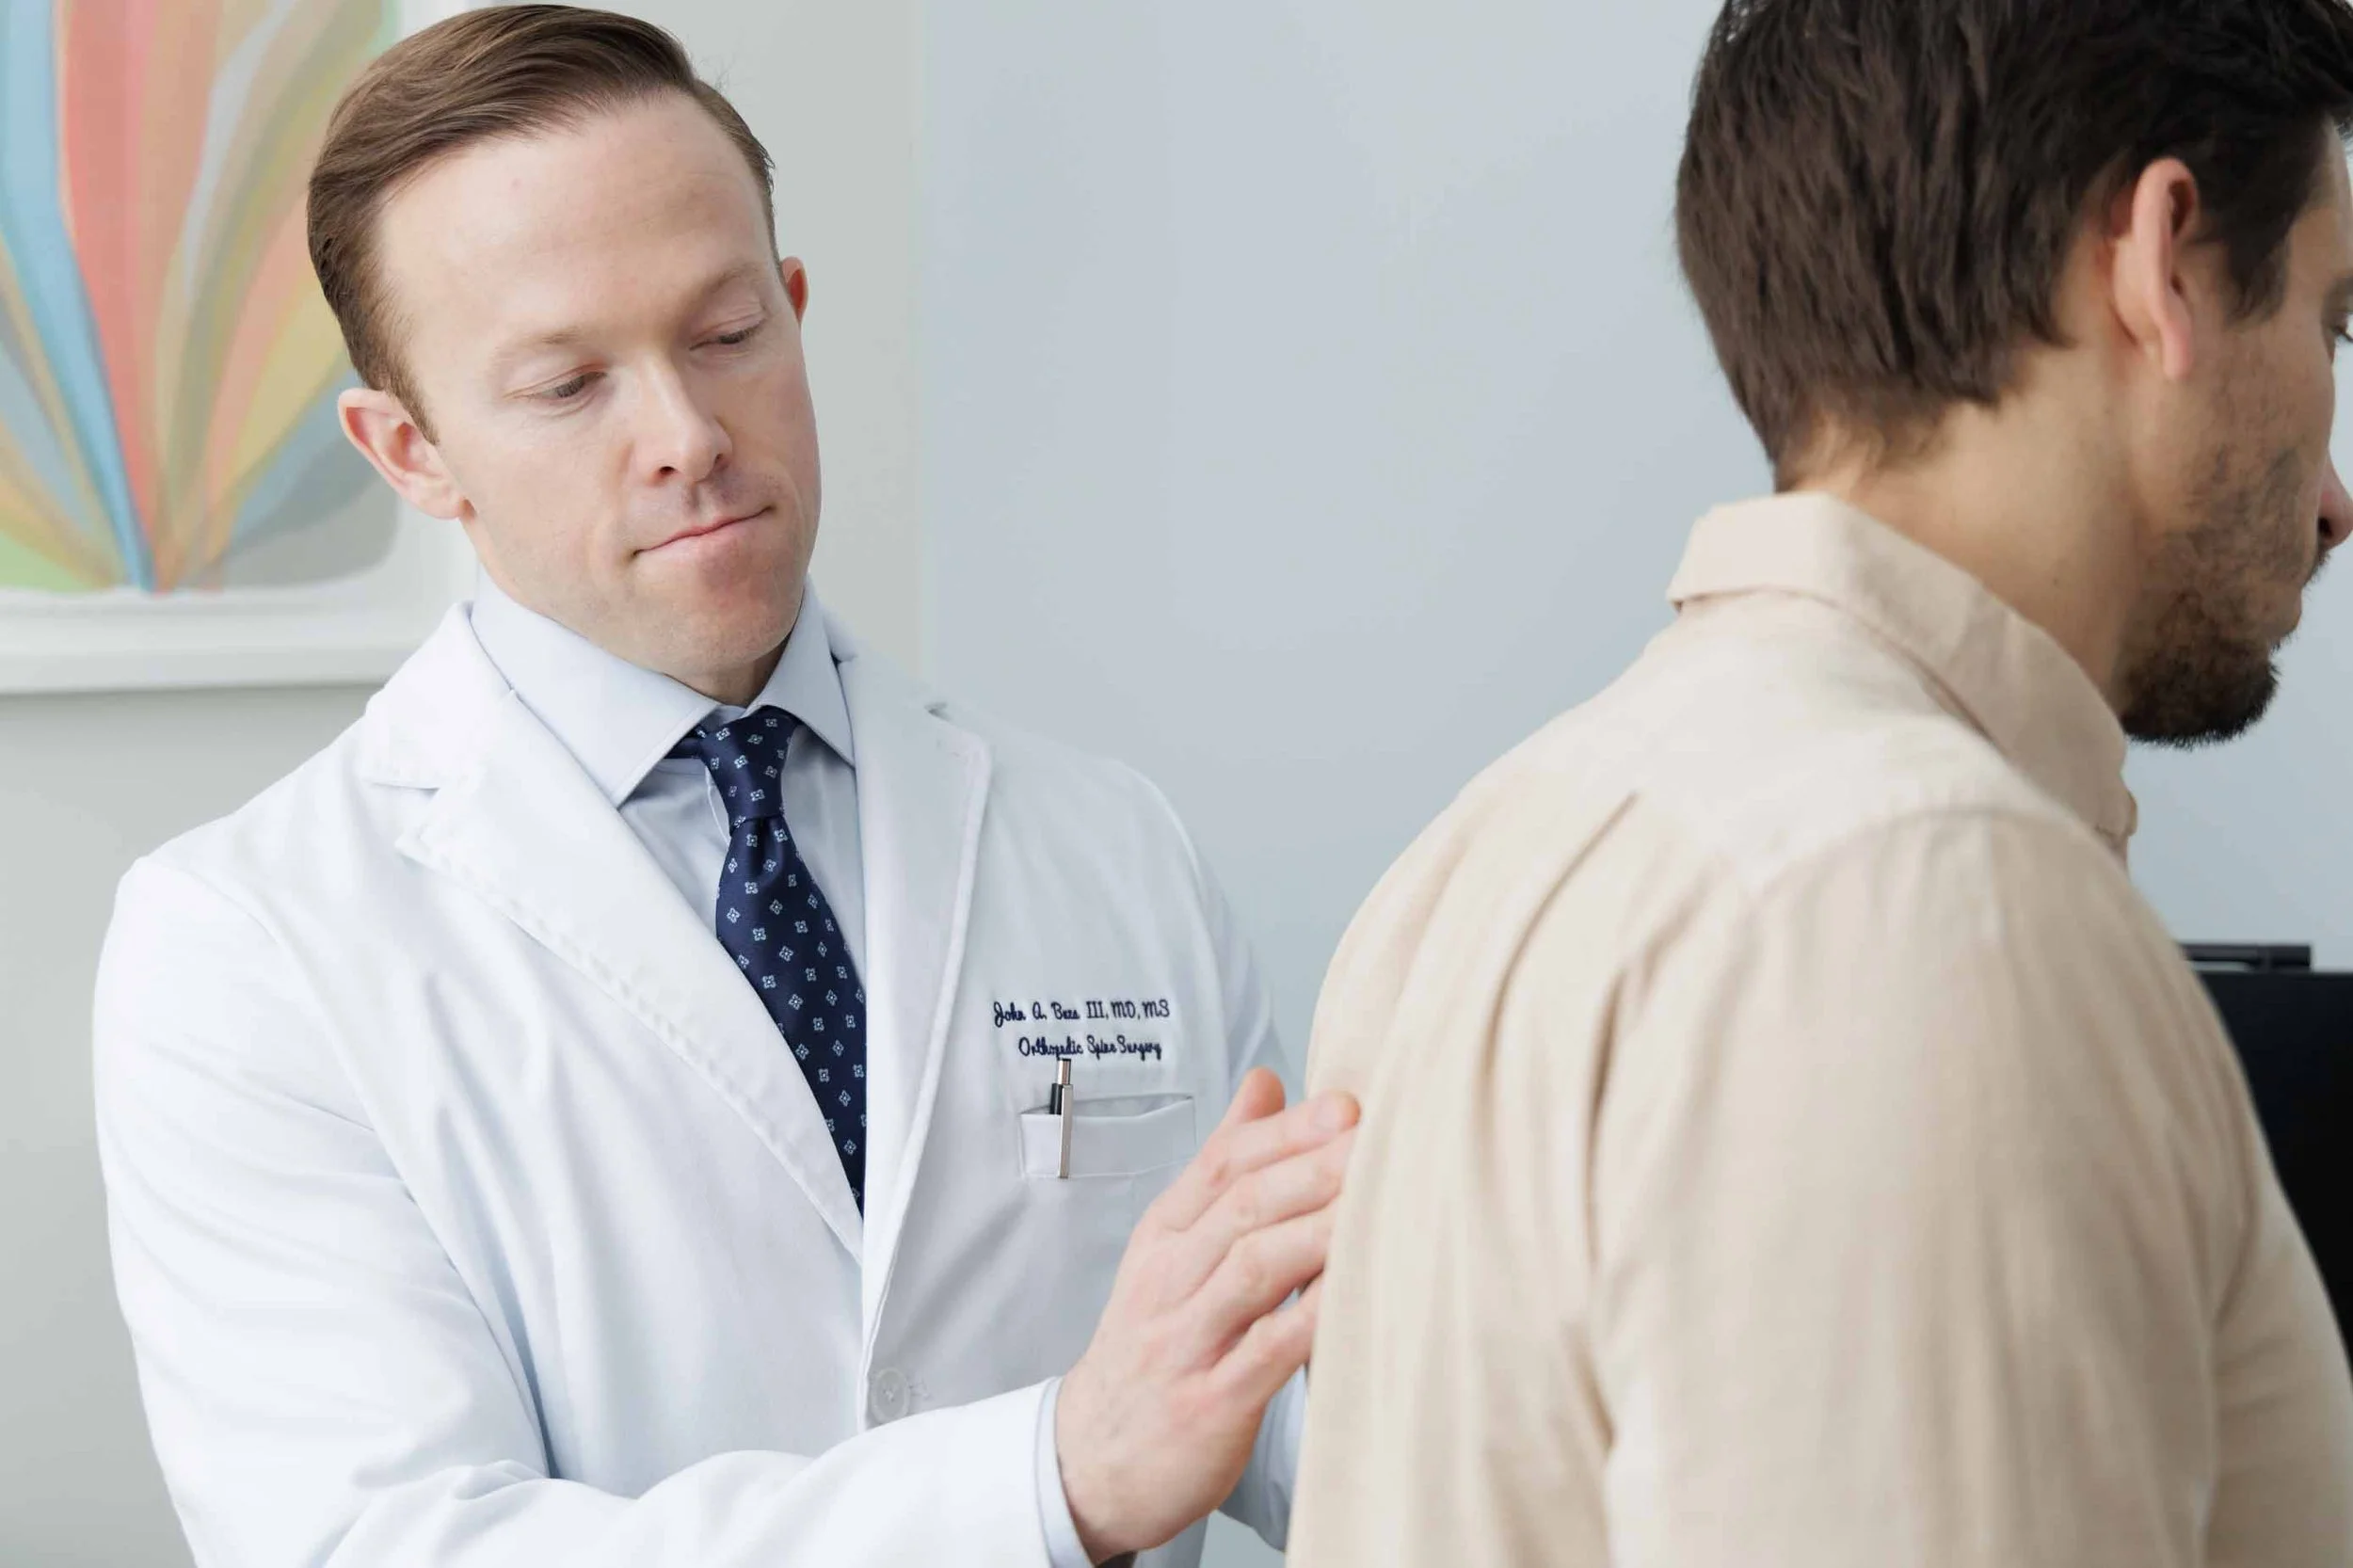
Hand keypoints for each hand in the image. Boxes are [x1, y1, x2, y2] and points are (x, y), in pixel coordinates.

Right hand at [1054, 1068, 1358, 1561]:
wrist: (1090, 1460)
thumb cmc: (1150, 1343)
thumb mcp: (1169, 1247)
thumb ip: (1221, 1168)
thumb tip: (1267, 1083)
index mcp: (1163, 1235)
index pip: (1222, 1164)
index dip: (1287, 1132)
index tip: (1348, 1104)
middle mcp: (1169, 1279)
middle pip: (1244, 1206)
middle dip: (1315, 1167)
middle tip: (1380, 1140)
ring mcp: (1187, 1341)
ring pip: (1255, 1267)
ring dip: (1321, 1230)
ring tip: (1381, 1200)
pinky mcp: (1210, 1402)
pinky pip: (1269, 1349)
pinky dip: (1316, 1318)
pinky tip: (1359, 1294)